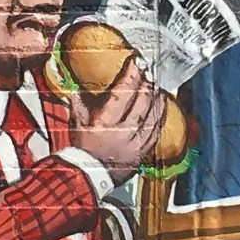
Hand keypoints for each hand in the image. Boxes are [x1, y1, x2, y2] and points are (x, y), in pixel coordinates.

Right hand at [61, 52, 166, 184]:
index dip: (131, 76)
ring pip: (151, 116)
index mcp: (104, 124)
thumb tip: (77, 87)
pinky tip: (162, 105)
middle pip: (140, 104)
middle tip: (149, 71)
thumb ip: (80, 105)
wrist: (90, 177)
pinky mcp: (143, 152)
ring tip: (157, 85)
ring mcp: (135, 144)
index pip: (121, 95)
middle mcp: (122, 133)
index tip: (136, 62)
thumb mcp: (77, 125)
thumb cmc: (83, 150)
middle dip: (146, 84)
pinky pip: (156, 130)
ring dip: (156, 98)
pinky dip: (160, 116)